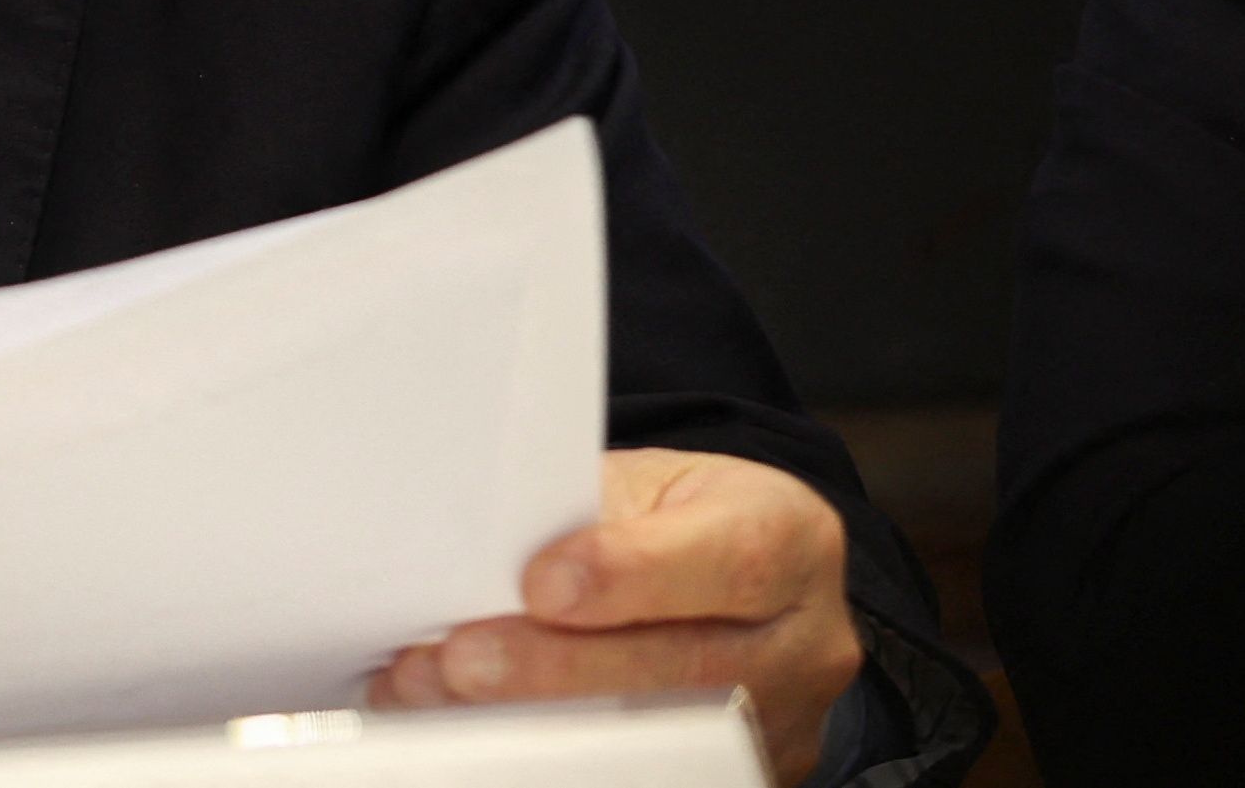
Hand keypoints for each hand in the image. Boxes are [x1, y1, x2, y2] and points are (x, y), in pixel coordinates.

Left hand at [370, 449, 861, 783]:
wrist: (749, 579)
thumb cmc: (687, 521)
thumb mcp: (657, 486)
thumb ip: (591, 514)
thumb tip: (487, 557)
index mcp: (789, 537)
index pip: (732, 559)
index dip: (632, 575)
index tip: (540, 584)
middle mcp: (803, 641)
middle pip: (690, 670)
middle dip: (559, 669)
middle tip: (460, 660)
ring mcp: (783, 723)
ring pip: (665, 741)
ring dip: (539, 724)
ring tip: (441, 697)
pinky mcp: (744, 776)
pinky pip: (654, 774)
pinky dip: (558, 755)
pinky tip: (482, 732)